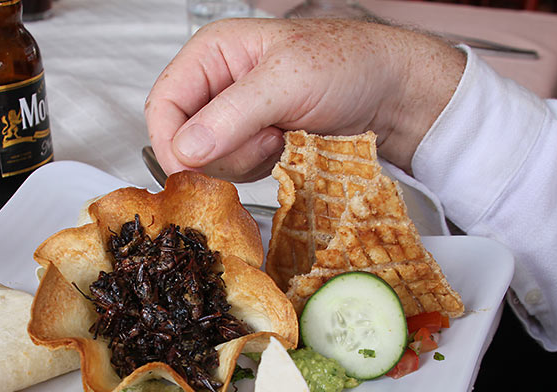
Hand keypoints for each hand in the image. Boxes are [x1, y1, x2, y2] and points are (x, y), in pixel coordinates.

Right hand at [144, 18, 464, 180]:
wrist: (392, 95)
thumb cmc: (348, 67)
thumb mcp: (288, 82)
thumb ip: (232, 115)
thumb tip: (185, 150)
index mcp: (213, 54)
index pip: (164, 103)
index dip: (171, 141)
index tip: (190, 170)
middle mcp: (216, 86)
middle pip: (182, 139)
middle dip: (221, 151)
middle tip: (265, 138)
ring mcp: (233, 119)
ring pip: (207, 161)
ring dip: (244, 161)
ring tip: (281, 136)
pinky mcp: (251, 144)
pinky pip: (233, 172)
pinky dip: (258, 169)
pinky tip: (285, 147)